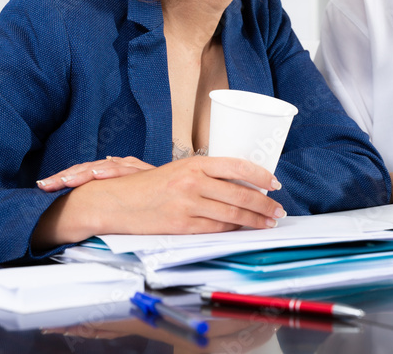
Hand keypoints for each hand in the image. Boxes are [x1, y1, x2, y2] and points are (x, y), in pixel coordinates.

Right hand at [32, 156, 285, 247]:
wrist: (114, 202)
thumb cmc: (147, 186)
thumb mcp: (178, 170)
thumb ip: (205, 174)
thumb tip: (237, 182)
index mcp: (194, 163)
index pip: (237, 166)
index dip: (261, 176)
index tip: (275, 183)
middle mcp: (193, 181)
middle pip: (239, 194)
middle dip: (264, 204)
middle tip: (278, 210)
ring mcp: (187, 204)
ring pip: (231, 213)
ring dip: (254, 220)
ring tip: (268, 222)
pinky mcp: (181, 225)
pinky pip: (215, 228)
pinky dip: (233, 230)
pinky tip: (244, 230)